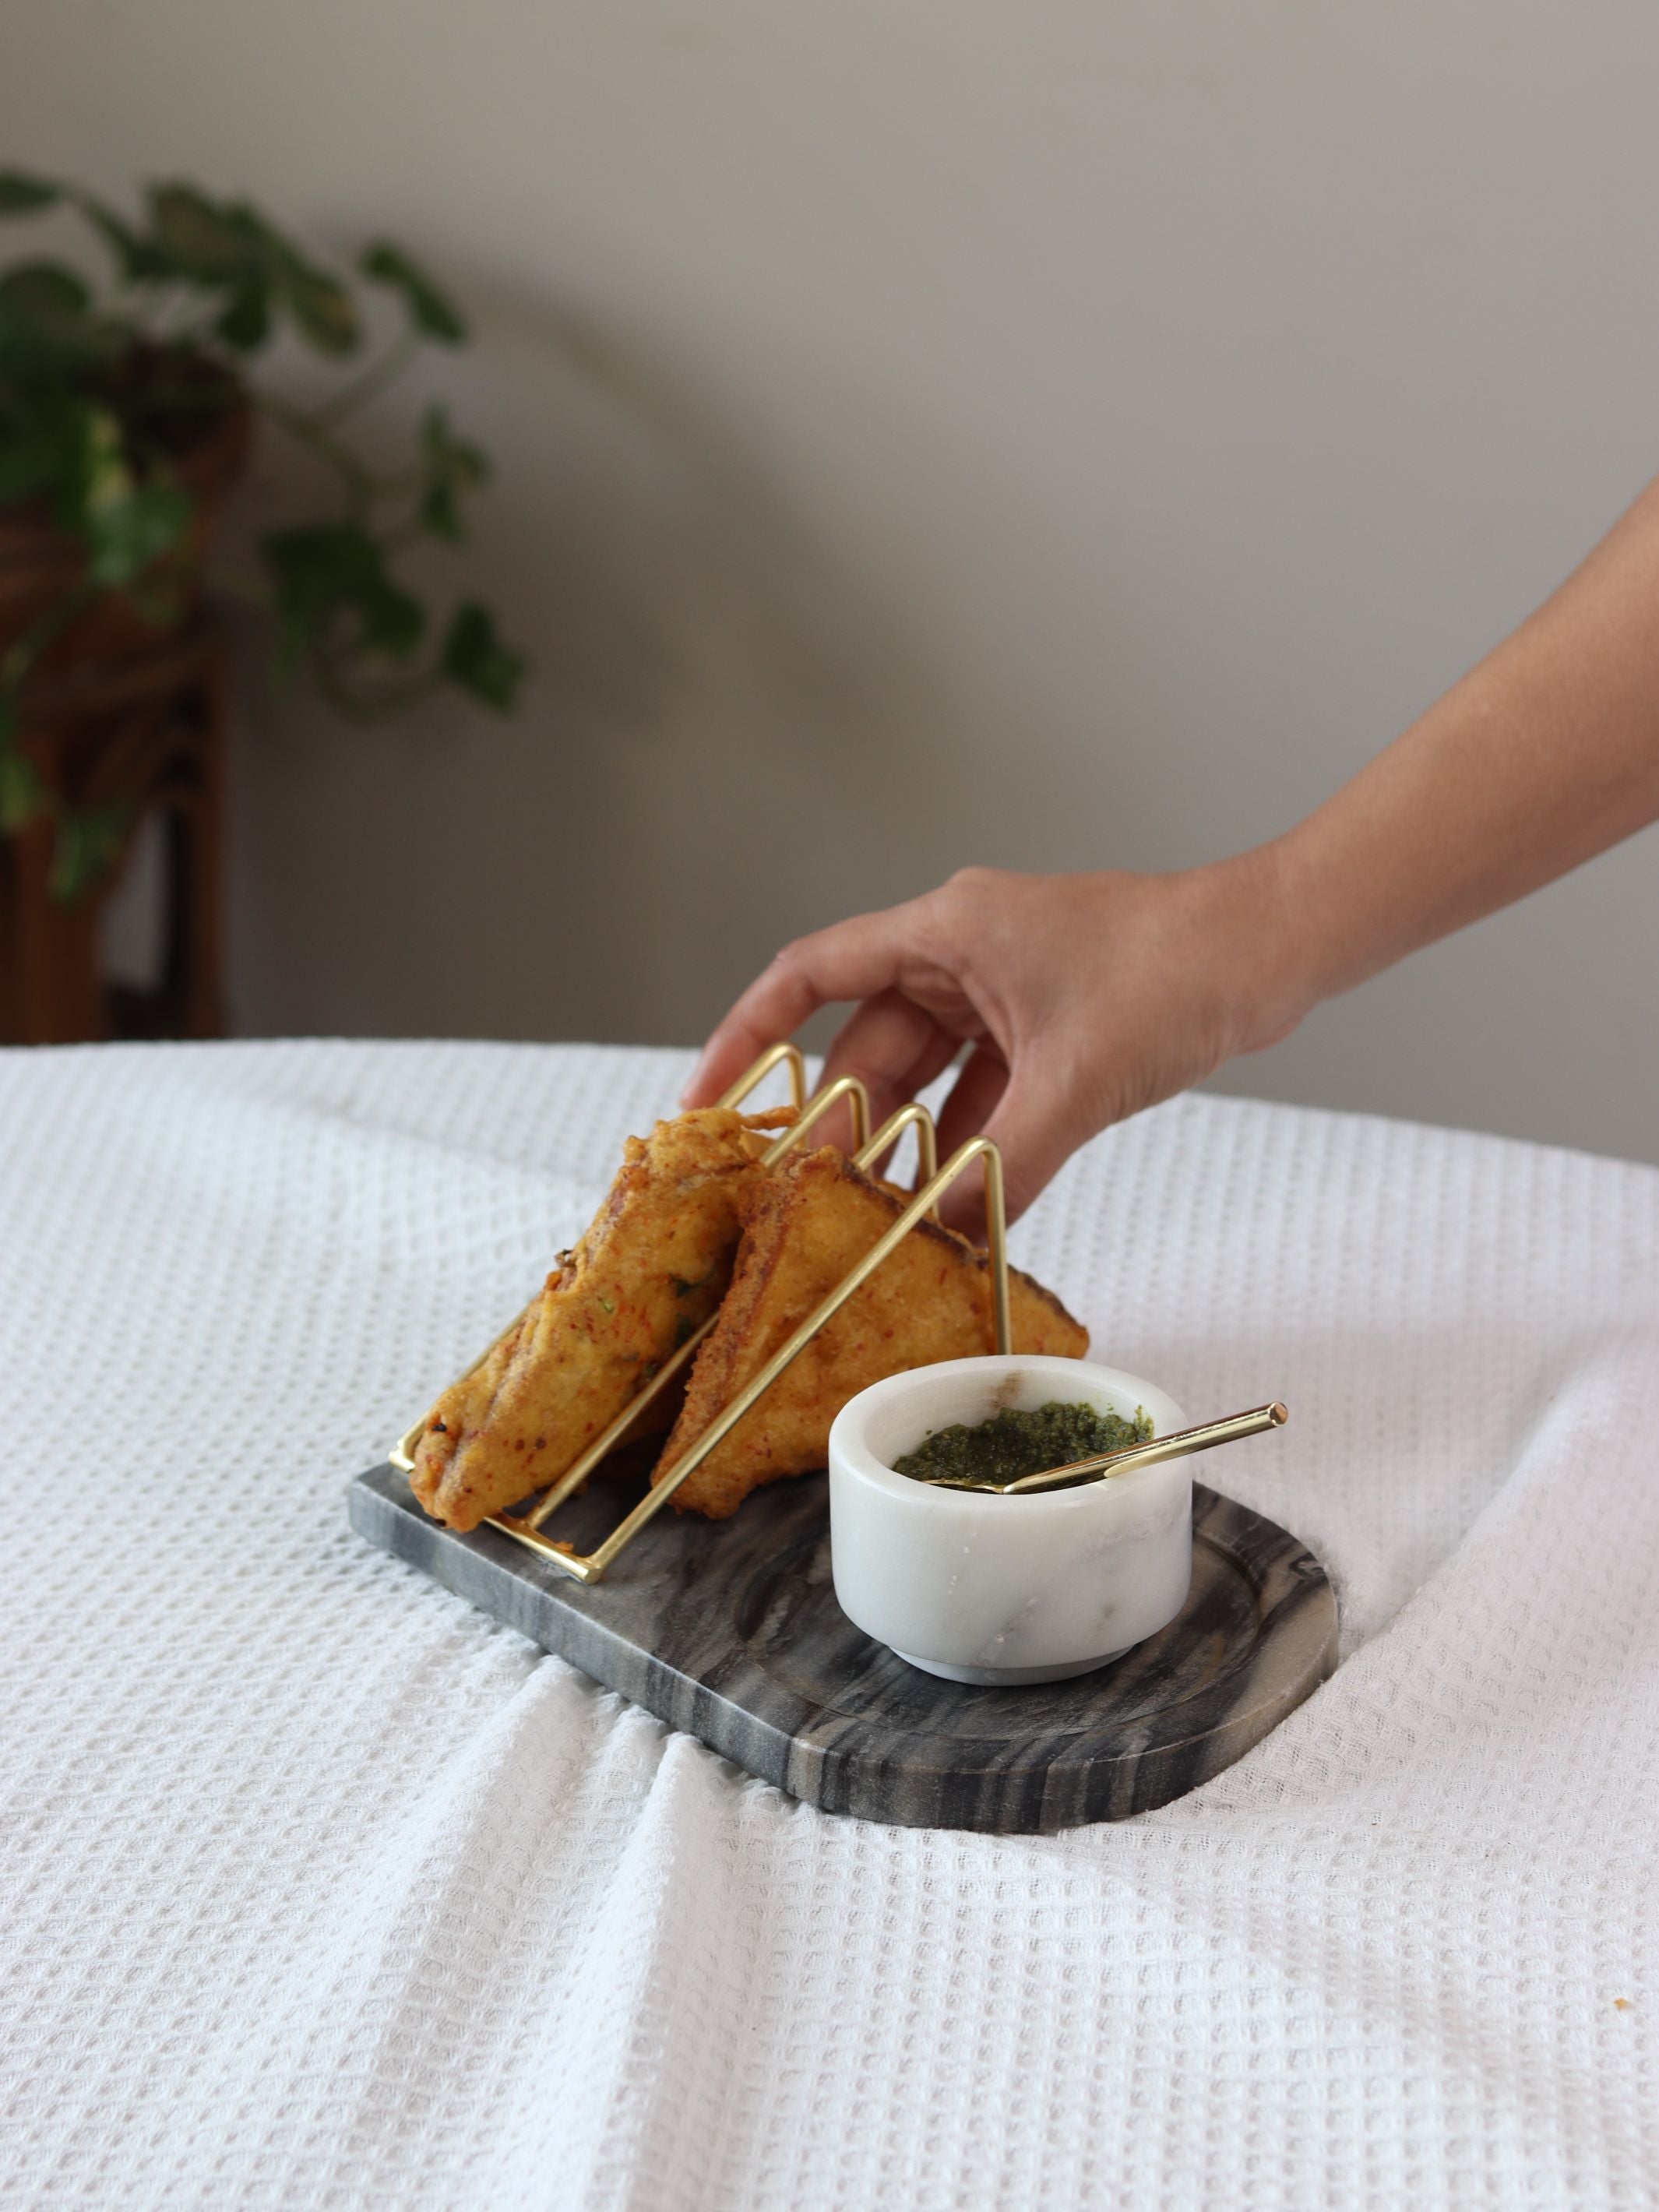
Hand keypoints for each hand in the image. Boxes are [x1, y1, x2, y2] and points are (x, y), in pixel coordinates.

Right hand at [682, 855, 1307, 1228]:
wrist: (1275, 948)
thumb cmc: (1179, 968)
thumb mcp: (1076, 1079)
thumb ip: (1002, 1163)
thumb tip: (940, 1237)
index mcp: (945, 932)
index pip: (811, 978)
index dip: (748, 1040)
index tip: (709, 1107)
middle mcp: (961, 956)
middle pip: (868, 1047)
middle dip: (839, 1126)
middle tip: (799, 1204)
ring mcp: (1005, 995)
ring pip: (928, 1081)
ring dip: (910, 1147)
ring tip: (871, 1221)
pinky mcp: (1046, 1030)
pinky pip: (985, 1097)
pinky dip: (971, 1148)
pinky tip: (957, 1211)